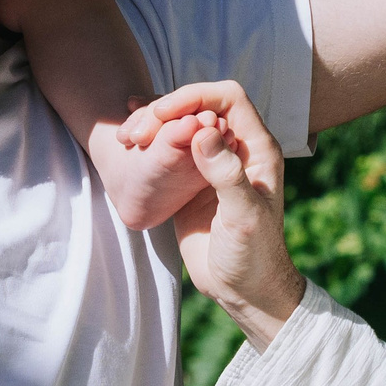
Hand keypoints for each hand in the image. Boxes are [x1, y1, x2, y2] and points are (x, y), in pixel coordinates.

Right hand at [126, 81, 304, 349]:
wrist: (243, 289)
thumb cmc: (253, 256)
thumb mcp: (243, 217)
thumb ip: (227, 173)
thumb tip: (202, 131)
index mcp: (258, 149)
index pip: (228, 98)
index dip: (195, 96)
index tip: (163, 112)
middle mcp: (238, 148)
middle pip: (201, 105)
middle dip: (168, 109)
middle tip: (136, 130)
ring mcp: (215, 162)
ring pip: (184, 124)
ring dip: (156, 123)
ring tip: (127, 135)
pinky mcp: (193, 179)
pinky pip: (172, 147)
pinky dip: (152, 140)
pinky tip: (129, 143)